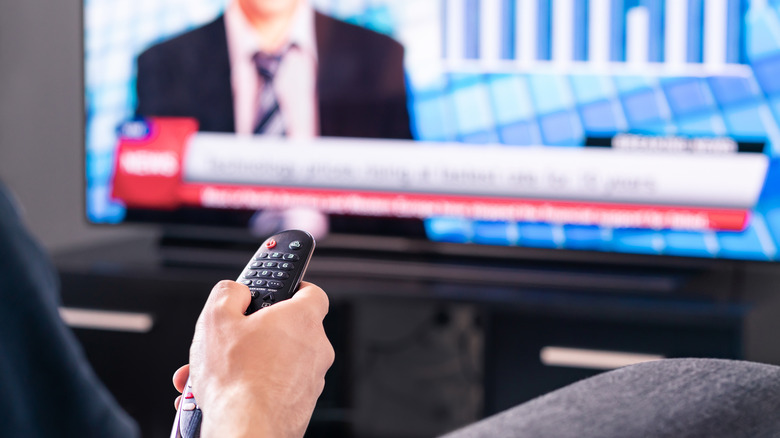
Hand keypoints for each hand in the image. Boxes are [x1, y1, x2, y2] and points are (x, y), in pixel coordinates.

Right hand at [177, 280, 333, 437]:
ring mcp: (312, 379)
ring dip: (245, 364)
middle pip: (286, 330)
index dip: (292, 289)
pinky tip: (221, 395)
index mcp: (302, 319)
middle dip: (253, 334)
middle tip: (227, 341)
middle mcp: (316, 348)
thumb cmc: (236, 379)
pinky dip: (251, 387)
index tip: (273, 293)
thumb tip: (236, 292)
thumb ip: (229, 293)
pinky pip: (275, 387)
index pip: (311, 292)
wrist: (247, 429)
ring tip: (211, 375)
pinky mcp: (302, 405)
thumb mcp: (216, 317)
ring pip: (276, 362)